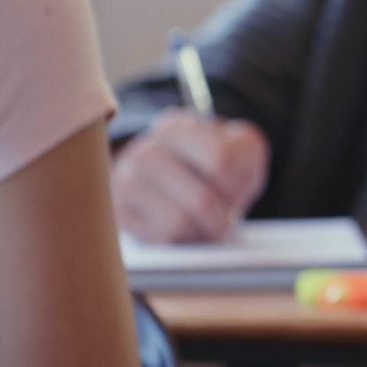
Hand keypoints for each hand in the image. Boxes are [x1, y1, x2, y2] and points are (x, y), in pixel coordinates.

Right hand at [111, 110, 269, 243]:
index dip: (236, 183)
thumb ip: (246, 152)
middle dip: (222, 215)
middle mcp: (145, 151)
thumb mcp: (241, 149)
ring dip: (202, 230)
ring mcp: (126, 182)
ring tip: (206, 221)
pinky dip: (183, 239)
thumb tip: (231, 182)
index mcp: (177, 127)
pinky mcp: (119, 212)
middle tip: (224, 214)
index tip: (234, 187)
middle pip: (201, 200)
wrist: (174, 181)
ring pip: (179, 222)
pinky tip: (185, 227)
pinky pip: (162, 238)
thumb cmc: (216, 166)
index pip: (221, 159)